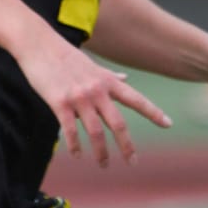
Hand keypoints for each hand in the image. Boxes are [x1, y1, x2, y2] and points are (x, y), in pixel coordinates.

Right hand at [15, 30, 170, 167]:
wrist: (38, 44)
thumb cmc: (65, 55)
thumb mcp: (93, 65)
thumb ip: (110, 76)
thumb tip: (126, 79)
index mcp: (107, 81)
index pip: (136, 99)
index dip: (153, 112)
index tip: (168, 124)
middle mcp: (97, 90)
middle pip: (118, 123)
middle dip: (127, 146)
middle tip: (132, 162)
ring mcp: (78, 97)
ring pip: (96, 132)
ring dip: (101, 152)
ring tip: (104, 164)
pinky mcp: (59, 103)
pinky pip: (71, 131)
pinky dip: (75, 146)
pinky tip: (78, 154)